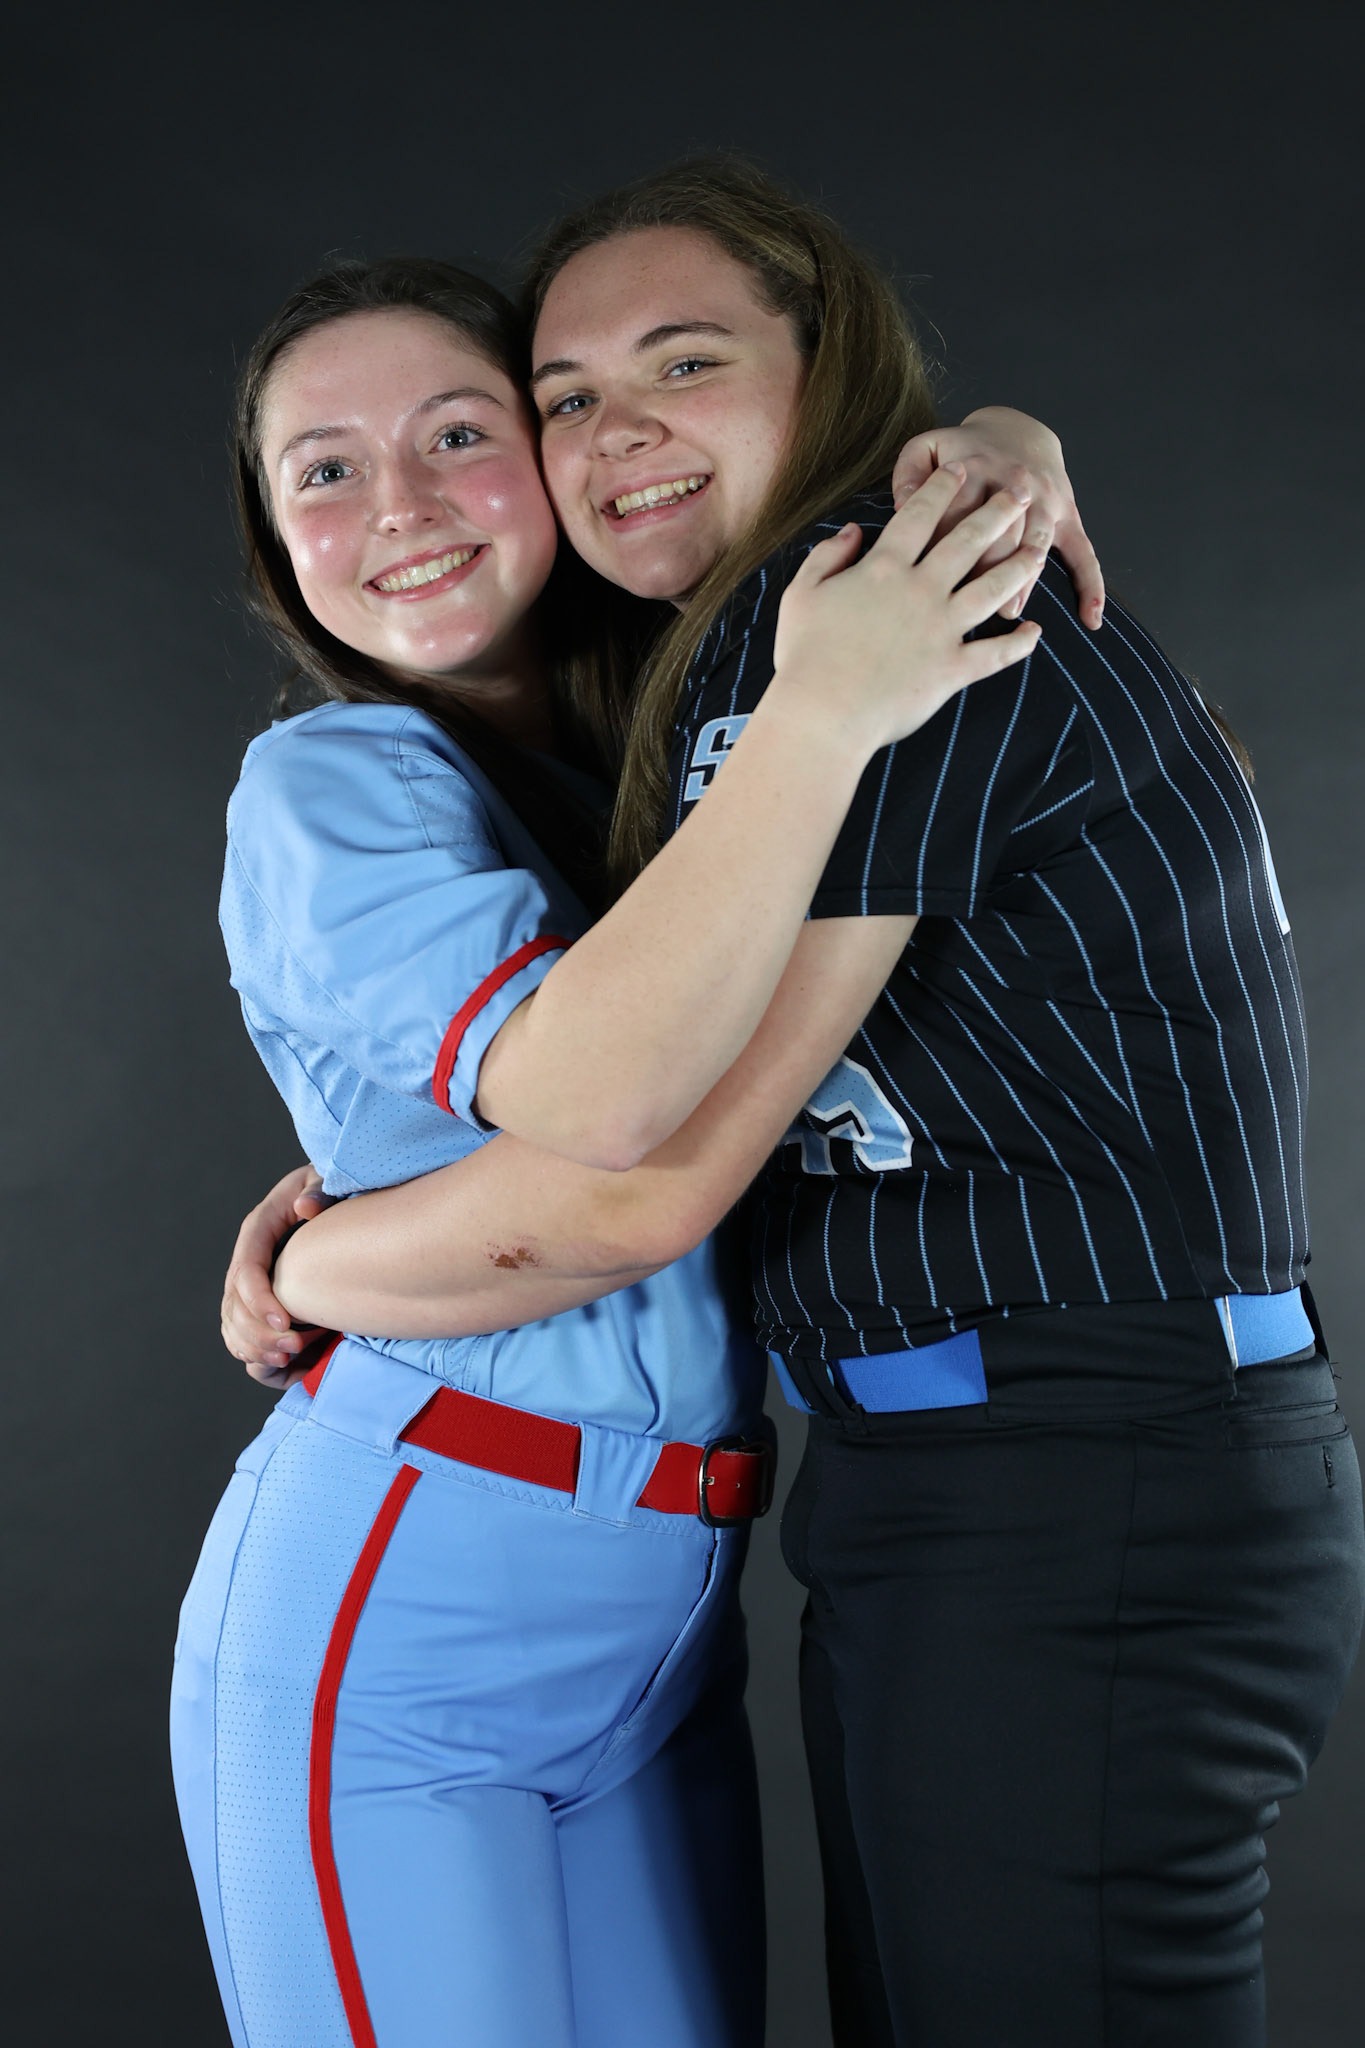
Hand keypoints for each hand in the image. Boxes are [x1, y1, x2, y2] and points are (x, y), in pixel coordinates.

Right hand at [221, 1163, 335, 1388]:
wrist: (332, 1201)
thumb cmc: (331, 1191)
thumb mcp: (327, 1181)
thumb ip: (320, 1191)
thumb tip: (305, 1206)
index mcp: (258, 1231)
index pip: (246, 1272)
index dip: (261, 1300)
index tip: (288, 1322)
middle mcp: (247, 1261)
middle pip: (234, 1306)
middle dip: (261, 1332)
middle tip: (297, 1347)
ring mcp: (248, 1286)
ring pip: (233, 1326)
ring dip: (256, 1348)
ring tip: (290, 1358)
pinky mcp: (258, 1305)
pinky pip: (241, 1338)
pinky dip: (255, 1355)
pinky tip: (285, 1363)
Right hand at [771, 465, 1043, 754]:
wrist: (822, 714)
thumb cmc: (804, 655)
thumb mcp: (802, 594)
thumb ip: (828, 556)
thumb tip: (853, 530)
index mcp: (883, 569)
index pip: (919, 516)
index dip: (942, 488)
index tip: (960, 469)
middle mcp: (920, 591)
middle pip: (968, 541)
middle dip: (998, 511)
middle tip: (1021, 491)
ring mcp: (941, 630)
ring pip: (993, 588)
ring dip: (1020, 565)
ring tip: (1039, 548)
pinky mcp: (952, 670)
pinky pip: (995, 654)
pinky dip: (1019, 644)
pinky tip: (1035, 631)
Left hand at [891, 407, 1104, 628]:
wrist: (1018, 430)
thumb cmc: (962, 451)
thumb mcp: (927, 448)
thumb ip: (909, 475)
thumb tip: (902, 506)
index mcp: (975, 468)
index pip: (957, 514)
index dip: (941, 549)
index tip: (926, 583)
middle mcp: (1015, 484)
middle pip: (1001, 531)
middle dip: (986, 568)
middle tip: (969, 605)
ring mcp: (1046, 502)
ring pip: (1037, 543)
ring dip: (1025, 577)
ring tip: (1010, 609)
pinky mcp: (1068, 517)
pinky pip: (1084, 553)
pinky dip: (1090, 586)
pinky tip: (1090, 619)